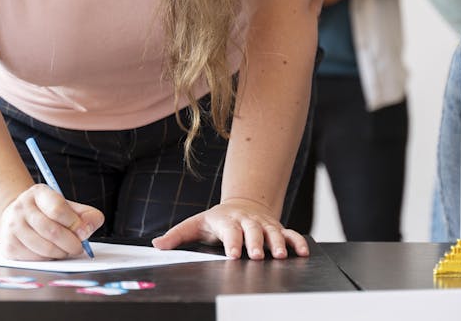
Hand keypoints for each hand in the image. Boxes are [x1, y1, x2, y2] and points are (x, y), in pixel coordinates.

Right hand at [0, 184, 103, 259]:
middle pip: (52, 231)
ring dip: (61, 253)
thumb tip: (88, 229)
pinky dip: (49, 260)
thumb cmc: (46, 213)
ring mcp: (12, 227)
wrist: (13, 218)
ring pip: (45, 248)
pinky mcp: (9, 246)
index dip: (75, 224)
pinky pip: (36, 259)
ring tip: (65, 250)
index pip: (58, 209)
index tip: (83, 232)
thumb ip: (85, 215)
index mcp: (39, 193)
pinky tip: (50, 253)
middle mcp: (22, 208)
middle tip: (78, 247)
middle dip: (71, 244)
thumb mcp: (66, 206)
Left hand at [151, 198, 309, 259]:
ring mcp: (264, 224)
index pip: (229, 231)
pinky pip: (291, 233)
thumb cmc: (217, 220)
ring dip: (278, 243)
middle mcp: (247, 221)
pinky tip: (303, 252)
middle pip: (253, 230)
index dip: (232, 242)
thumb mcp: (195, 225)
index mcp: (226, 221)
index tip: (233, 255)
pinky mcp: (277, 228)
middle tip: (259, 255)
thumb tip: (157, 244)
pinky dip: (298, 241)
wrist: (242, 204)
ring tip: (280, 255)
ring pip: (273, 231)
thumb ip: (177, 236)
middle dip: (257, 242)